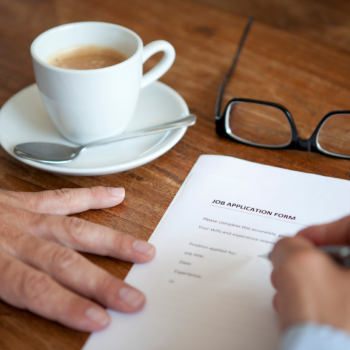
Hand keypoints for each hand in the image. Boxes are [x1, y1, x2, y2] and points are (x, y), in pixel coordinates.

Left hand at [0, 187, 154, 331]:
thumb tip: (4, 338)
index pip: (37, 290)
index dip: (69, 305)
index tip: (99, 319)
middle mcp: (15, 238)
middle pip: (65, 263)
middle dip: (101, 282)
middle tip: (132, 297)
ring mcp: (26, 216)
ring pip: (76, 230)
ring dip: (112, 241)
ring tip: (143, 251)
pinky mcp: (28, 201)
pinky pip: (64, 197)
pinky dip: (93, 196)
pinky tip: (117, 196)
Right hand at [270, 215, 349, 332]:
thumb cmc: (329, 326)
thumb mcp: (297, 265)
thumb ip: (288, 244)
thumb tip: (287, 249)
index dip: (323, 230)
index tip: (302, 242)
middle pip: (343, 256)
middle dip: (310, 261)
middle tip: (292, 268)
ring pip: (340, 281)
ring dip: (311, 282)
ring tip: (290, 292)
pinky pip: (340, 303)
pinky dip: (320, 301)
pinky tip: (302, 310)